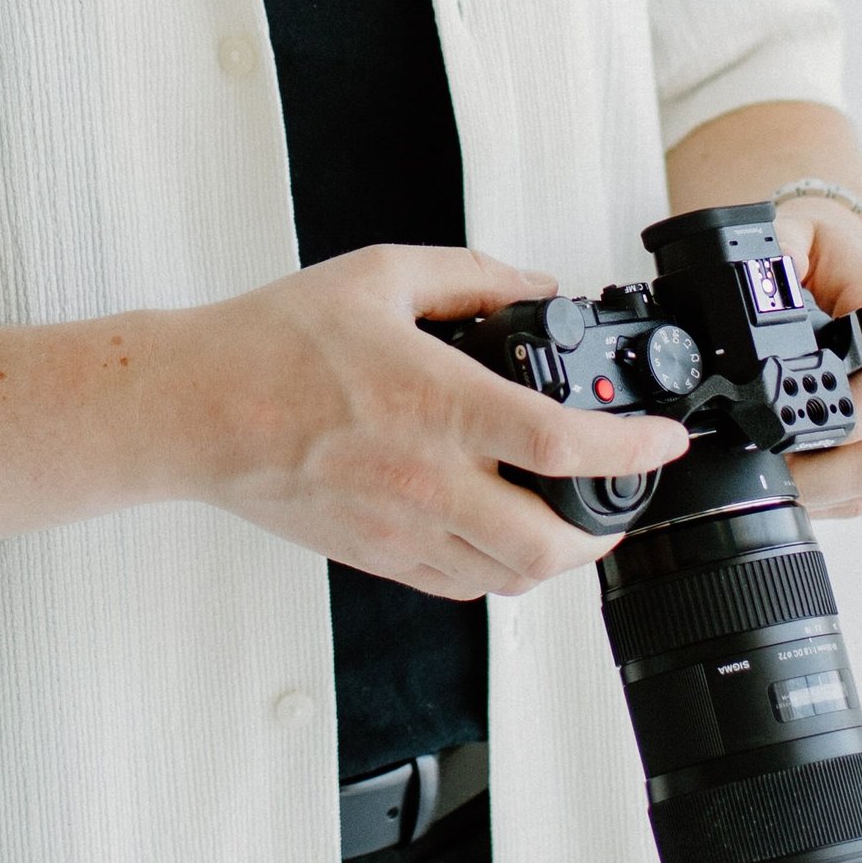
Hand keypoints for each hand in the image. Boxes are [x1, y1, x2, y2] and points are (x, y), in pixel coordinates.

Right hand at [187, 244, 690, 598]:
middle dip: (607, 530)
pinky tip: (496, 531)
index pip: (562, 446)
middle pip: (551, 546)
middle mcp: (427, 479)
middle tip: (622, 496)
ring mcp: (400, 529)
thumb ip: (472, 276)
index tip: (665, 439)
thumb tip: (536, 285)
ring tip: (566, 518)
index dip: (634, 449)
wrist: (196, 409)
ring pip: (509, 578)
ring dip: (554, 556)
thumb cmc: (273, 343)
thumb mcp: (382, 275)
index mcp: (437, 404)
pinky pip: (459, 587)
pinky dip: (496, 570)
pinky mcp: (374, 556)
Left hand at [774, 205, 861, 518]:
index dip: (848, 423)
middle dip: (825, 474)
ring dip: (832, 490)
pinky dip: (844, 493)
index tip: (787, 440)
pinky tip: (808, 484)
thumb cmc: (828, 251)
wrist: (854, 260)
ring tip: (781, 481)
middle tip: (770, 474)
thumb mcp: (796, 230)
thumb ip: (775, 249)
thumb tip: (757, 278)